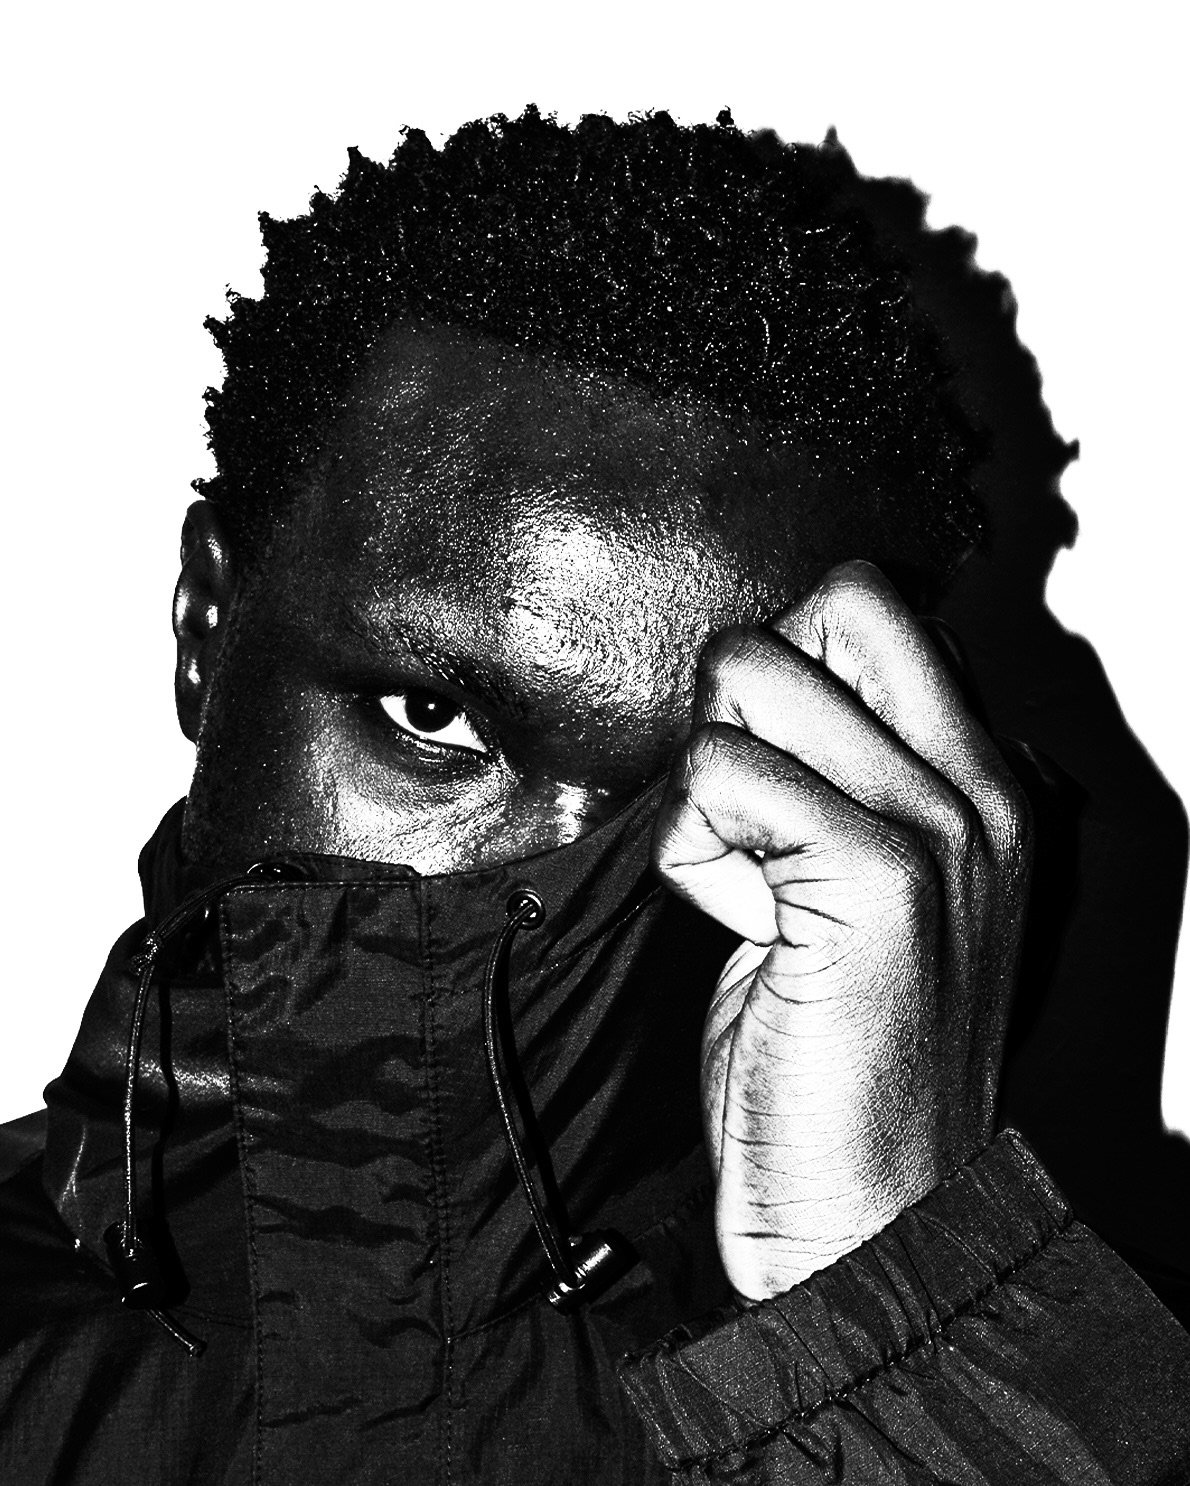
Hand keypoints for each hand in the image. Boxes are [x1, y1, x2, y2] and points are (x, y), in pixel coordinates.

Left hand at [652, 562, 1030, 1300]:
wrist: (867, 1212)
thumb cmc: (840, 1055)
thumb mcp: (863, 891)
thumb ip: (831, 779)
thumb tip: (749, 688)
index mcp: (983, 781)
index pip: (874, 607)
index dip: (788, 667)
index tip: (769, 778)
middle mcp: (981, 787)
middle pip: (830, 603)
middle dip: (747, 694)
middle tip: (752, 813)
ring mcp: (941, 826)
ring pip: (754, 674)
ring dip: (709, 781)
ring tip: (749, 879)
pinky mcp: (879, 877)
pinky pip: (719, 773)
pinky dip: (691, 847)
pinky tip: (738, 922)